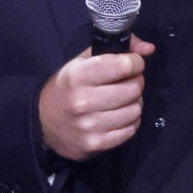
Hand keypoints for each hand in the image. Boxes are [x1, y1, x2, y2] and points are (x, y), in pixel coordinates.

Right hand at [38, 34, 155, 161]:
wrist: (43, 123)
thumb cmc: (67, 87)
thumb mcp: (83, 61)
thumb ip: (116, 49)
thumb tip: (149, 49)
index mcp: (79, 75)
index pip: (123, 65)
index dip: (135, 62)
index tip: (133, 64)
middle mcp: (84, 101)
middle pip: (133, 88)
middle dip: (136, 82)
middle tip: (127, 82)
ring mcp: (90, 125)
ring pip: (135, 110)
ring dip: (135, 103)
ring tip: (124, 100)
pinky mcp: (96, 144)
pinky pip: (131, 130)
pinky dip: (131, 122)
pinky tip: (120, 116)